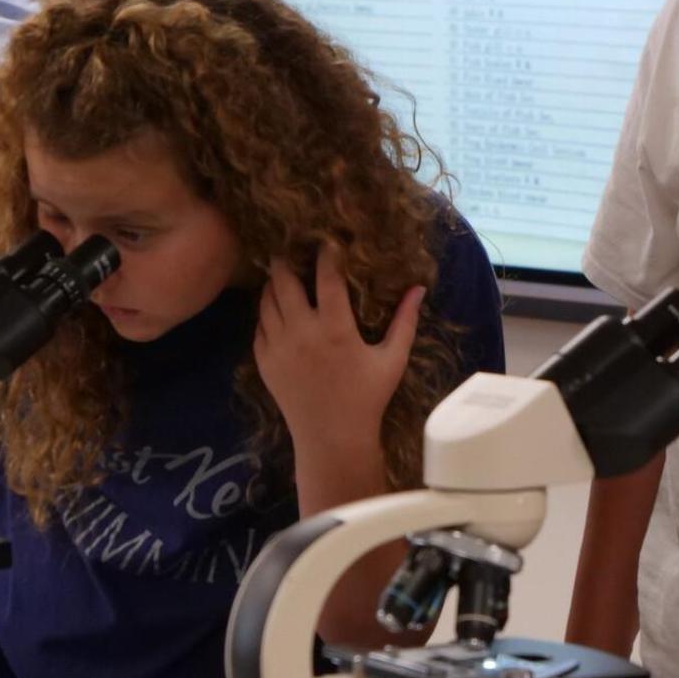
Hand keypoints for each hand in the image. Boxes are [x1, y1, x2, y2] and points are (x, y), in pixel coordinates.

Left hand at [253, 243, 424, 450]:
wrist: (331, 438)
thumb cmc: (367, 397)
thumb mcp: (392, 359)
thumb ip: (405, 321)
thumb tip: (419, 288)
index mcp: (336, 329)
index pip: (326, 276)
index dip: (327, 252)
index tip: (328, 239)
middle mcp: (302, 333)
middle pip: (284, 279)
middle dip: (286, 258)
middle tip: (290, 245)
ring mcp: (278, 347)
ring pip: (266, 299)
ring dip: (273, 282)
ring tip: (282, 272)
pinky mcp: (264, 361)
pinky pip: (259, 325)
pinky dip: (266, 311)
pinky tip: (276, 306)